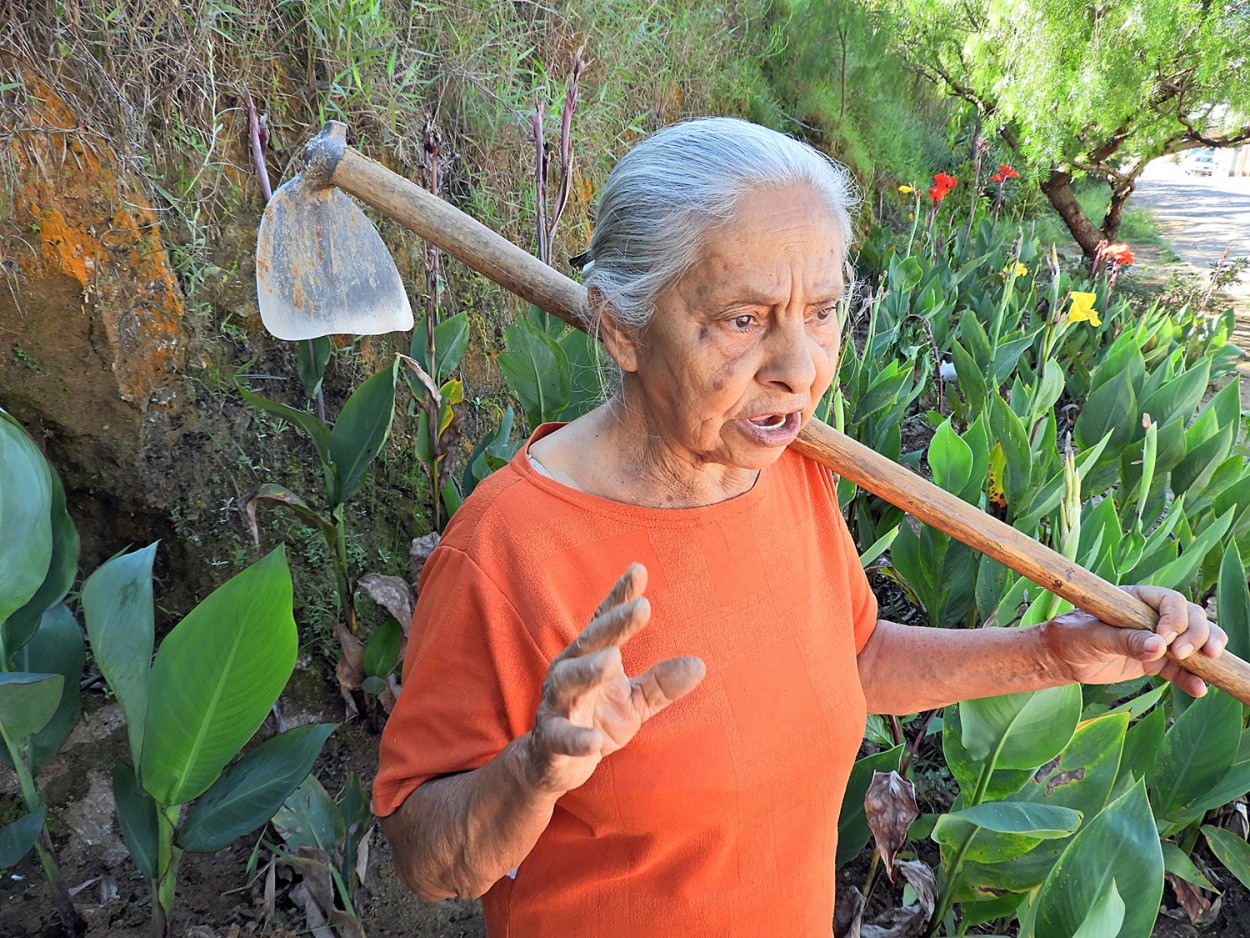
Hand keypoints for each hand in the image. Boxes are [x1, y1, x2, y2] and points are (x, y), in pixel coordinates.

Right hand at [520, 563, 704, 794]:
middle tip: (641, 607)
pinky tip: (595, 740)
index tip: (640, 570)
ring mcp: (557, 704)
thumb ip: (661, 683)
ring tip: (612, 660)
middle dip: (614, 624)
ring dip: (588, 670)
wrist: (553, 763)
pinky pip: (562, 737)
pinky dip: (577, 738)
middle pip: (590, 642)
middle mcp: (568, 671)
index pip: (604, 620)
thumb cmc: (595, 720)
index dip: (620, 596)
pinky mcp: (551, 739)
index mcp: (589, 657)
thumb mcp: (633, 701)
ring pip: (568, 681)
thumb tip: (700, 664)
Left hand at [1042, 585, 1225, 696]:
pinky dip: (1191, 678)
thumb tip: (1159, 646)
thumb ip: (1126, 641)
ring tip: (1211, 667)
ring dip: (1205, 653)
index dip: (1176, 619)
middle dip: (1197, 635)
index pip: (1171, 601)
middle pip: (1191, 619)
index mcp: (1137, 599)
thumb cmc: (1072, 636)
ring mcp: (1157, 639)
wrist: (1061, 658)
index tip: (1166, 639)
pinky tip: (1198, 689)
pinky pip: (1181, 669)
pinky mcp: (1156, 662)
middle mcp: (1152, 616)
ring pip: (1193, 642)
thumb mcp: (1095, 637)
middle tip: (1183, 655)